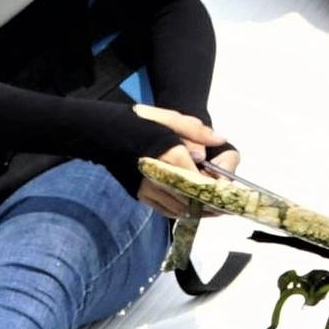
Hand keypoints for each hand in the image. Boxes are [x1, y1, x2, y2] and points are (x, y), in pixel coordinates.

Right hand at [132, 103, 237, 217]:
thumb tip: (220, 139)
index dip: (217, 185)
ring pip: (180, 207)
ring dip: (198, 209)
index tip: (226, 186)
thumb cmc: (137, 122)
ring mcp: (147, 187)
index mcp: (169, 153)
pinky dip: (181, 211)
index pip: (201, 178)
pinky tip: (191, 207)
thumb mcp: (168, 118)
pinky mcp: (140, 194)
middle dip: (211, 202)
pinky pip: (166, 210)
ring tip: (213, 208)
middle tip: (225, 205)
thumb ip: (196, 131)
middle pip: (192, 198)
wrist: (101, 133)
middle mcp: (158, 175)